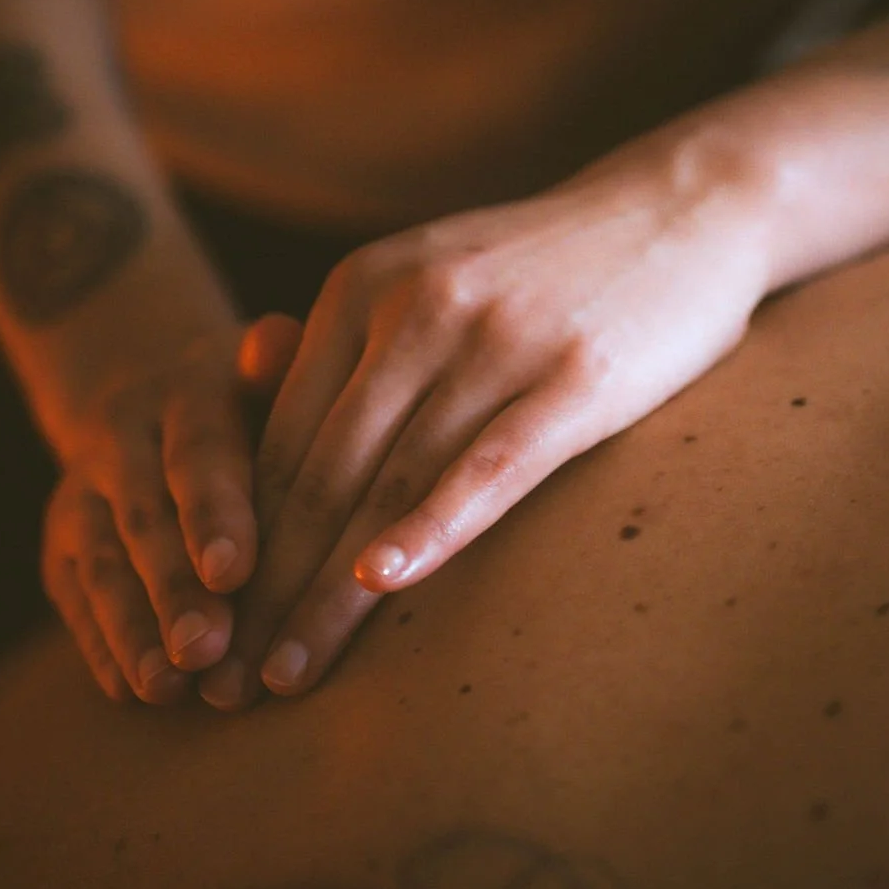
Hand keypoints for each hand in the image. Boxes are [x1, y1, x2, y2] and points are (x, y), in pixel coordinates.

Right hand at [41, 316, 300, 703]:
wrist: (147, 388)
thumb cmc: (243, 394)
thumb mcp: (261, 364)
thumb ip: (276, 361)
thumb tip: (279, 340)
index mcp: (185, 394)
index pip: (198, 454)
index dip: (214, 513)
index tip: (235, 573)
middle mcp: (122, 441)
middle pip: (146, 520)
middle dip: (174, 590)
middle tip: (208, 650)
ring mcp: (83, 494)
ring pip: (103, 565)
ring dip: (133, 630)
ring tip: (168, 686)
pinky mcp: (61, 544)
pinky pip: (76, 597)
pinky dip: (102, 646)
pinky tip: (133, 692)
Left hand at [198, 133, 772, 710]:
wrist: (678, 209)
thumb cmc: (546, 269)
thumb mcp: (430, 282)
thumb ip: (357, 355)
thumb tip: (278, 468)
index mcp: (361, 288)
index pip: (278, 438)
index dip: (237, 541)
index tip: (210, 622)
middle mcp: (414, 307)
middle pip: (318, 471)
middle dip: (264, 586)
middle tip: (225, 679)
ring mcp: (494, 341)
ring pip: (388, 482)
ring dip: (327, 590)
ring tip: (285, 673)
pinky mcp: (573, 376)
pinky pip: (487, 466)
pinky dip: (430, 528)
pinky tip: (385, 584)